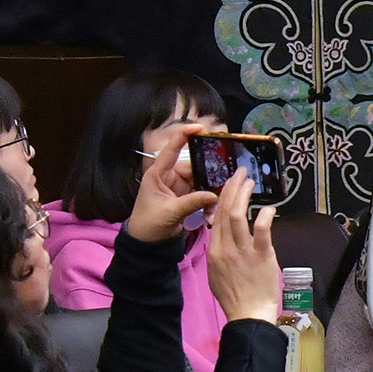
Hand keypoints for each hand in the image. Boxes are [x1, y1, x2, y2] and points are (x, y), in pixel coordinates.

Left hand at [125, 118, 223, 243]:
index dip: (185, 135)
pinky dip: (209, 203)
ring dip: (211, 192)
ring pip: (203, 181)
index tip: (201, 128)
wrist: (146, 244)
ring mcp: (180, 187)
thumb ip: (192, 201)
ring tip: (217, 203)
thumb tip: (215, 195)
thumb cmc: (148, 224)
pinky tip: (211, 214)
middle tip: (226, 177)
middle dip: (210, 173)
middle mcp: (171, 177)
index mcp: (159, 174)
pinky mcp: (188, 198)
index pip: (172, 148)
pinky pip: (204, 194)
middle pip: (195, 166)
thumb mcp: (169, 212)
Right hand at [203, 172, 281, 324]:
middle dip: (232, 189)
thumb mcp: (217, 272)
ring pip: (238, 216)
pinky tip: (269, 208)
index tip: (229, 184)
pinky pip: (262, 232)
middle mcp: (225, 248)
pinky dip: (265, 217)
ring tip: (250, 181)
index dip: (222, 197)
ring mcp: (242, 252)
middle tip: (240, 173)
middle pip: (224, 211)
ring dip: (243, 195)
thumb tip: (224, 236)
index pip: (216, 217)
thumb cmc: (234, 295)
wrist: (247, 314)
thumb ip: (220, 252)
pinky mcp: (262, 257)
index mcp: (214, 251)